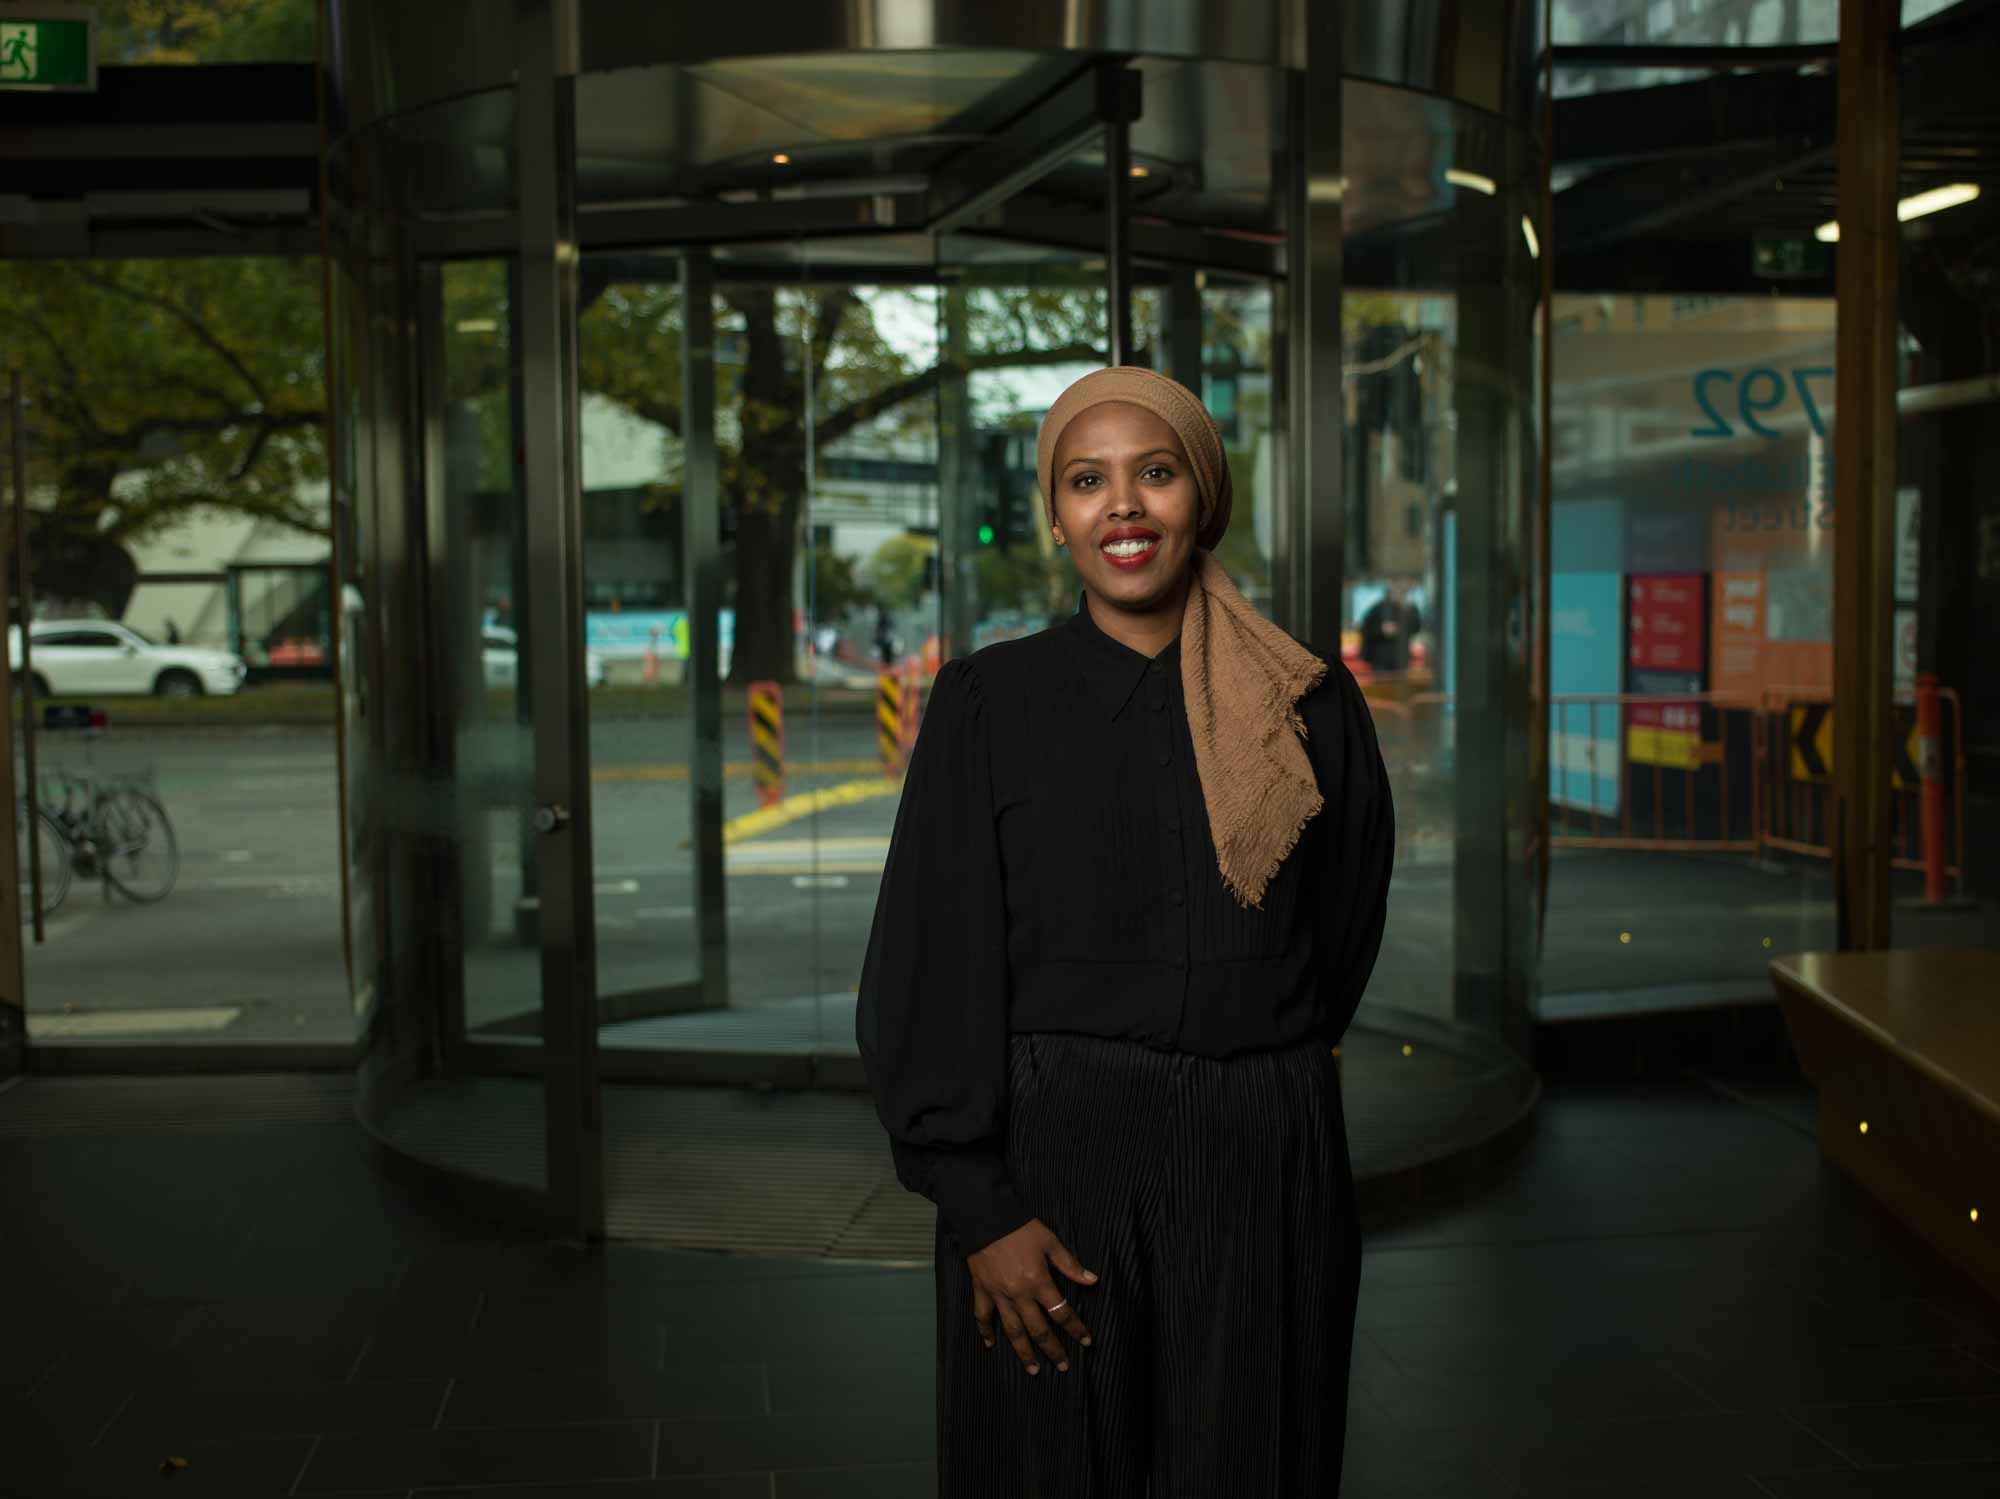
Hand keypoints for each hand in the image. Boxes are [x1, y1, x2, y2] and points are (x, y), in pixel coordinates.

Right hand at [966, 1219, 1097, 1374]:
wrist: (985, 1216)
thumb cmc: (1020, 1227)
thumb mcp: (1050, 1241)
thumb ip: (1070, 1264)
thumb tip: (1092, 1280)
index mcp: (1038, 1281)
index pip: (1062, 1312)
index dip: (1076, 1328)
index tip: (1087, 1341)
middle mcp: (1019, 1294)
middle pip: (1038, 1329)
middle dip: (1053, 1350)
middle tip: (1063, 1366)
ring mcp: (998, 1294)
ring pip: (1012, 1330)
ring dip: (1024, 1352)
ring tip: (1033, 1370)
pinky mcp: (982, 1289)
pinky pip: (983, 1315)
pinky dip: (985, 1331)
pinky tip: (990, 1345)